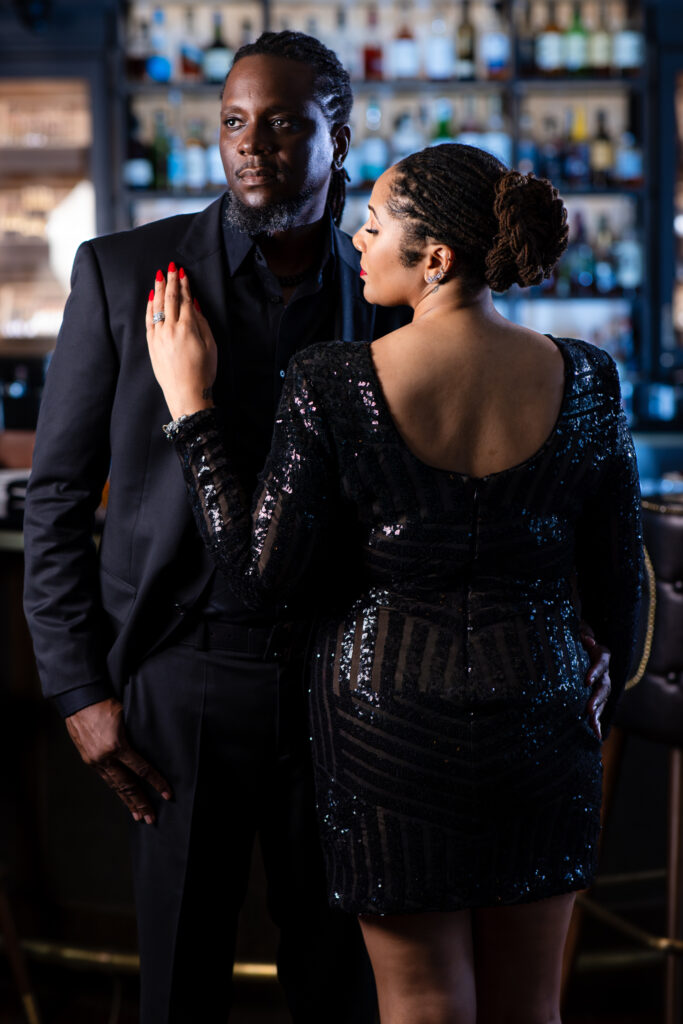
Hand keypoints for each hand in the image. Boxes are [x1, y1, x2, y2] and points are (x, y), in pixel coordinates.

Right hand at [65, 698, 171, 822]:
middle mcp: (104, 757)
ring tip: (138, 816)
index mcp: (117, 746)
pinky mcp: (89, 759)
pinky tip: (123, 796)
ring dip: (128, 802)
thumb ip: (137, 734)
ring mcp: (95, 760)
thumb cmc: (106, 703)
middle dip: (141, 803)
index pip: (142, 770)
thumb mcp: (127, 716)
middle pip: (127, 786)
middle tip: (152, 819)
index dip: (157, 783)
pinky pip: (106, 778)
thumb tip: (152, 746)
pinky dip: (116, 789)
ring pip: (115, 786)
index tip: (168, 794)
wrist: (80, 699)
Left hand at [146, 262, 217, 420]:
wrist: (186, 394)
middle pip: (169, 299)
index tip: (182, 273)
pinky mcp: (151, 345)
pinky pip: (148, 320)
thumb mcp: (210, 346)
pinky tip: (151, 298)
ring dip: (158, 290)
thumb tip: (193, 304)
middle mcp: (170, 329)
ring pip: (156, 307)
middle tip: (170, 267)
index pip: (184, 300)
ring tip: (159, 276)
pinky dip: (149, 307)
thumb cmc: (203, 372)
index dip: (183, 285)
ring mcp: (158, 337)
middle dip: (170, 281)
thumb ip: (201, 322)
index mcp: (188, 328)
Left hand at [580, 631, 610, 740]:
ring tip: (592, 728)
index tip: (586, 681)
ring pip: (603, 700)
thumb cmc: (575, 633)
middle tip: (588, 710)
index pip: (602, 660)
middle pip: (605, 685)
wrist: (578, 642)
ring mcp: (601, 683)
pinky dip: (596, 720)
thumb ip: (583, 631)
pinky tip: (595, 734)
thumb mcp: (578, 627)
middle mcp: (604, 670)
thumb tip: (587, 638)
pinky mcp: (596, 694)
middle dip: (597, 699)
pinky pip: (598, 708)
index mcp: (600, 653)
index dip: (596, 670)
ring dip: (597, 713)